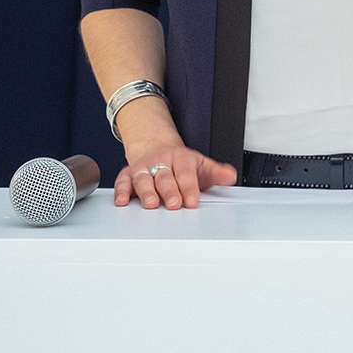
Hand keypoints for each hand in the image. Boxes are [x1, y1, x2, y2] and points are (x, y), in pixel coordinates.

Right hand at [114, 141, 236, 209]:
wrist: (158, 148)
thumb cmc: (181, 164)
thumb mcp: (201, 166)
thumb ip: (216, 173)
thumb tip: (230, 176)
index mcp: (181, 159)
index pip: (186, 173)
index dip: (189, 187)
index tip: (192, 201)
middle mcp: (161, 162)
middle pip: (165, 177)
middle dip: (169, 191)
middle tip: (174, 204)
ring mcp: (144, 168)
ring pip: (143, 178)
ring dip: (146, 191)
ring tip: (151, 203)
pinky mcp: (128, 175)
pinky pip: (123, 181)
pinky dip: (121, 191)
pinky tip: (123, 201)